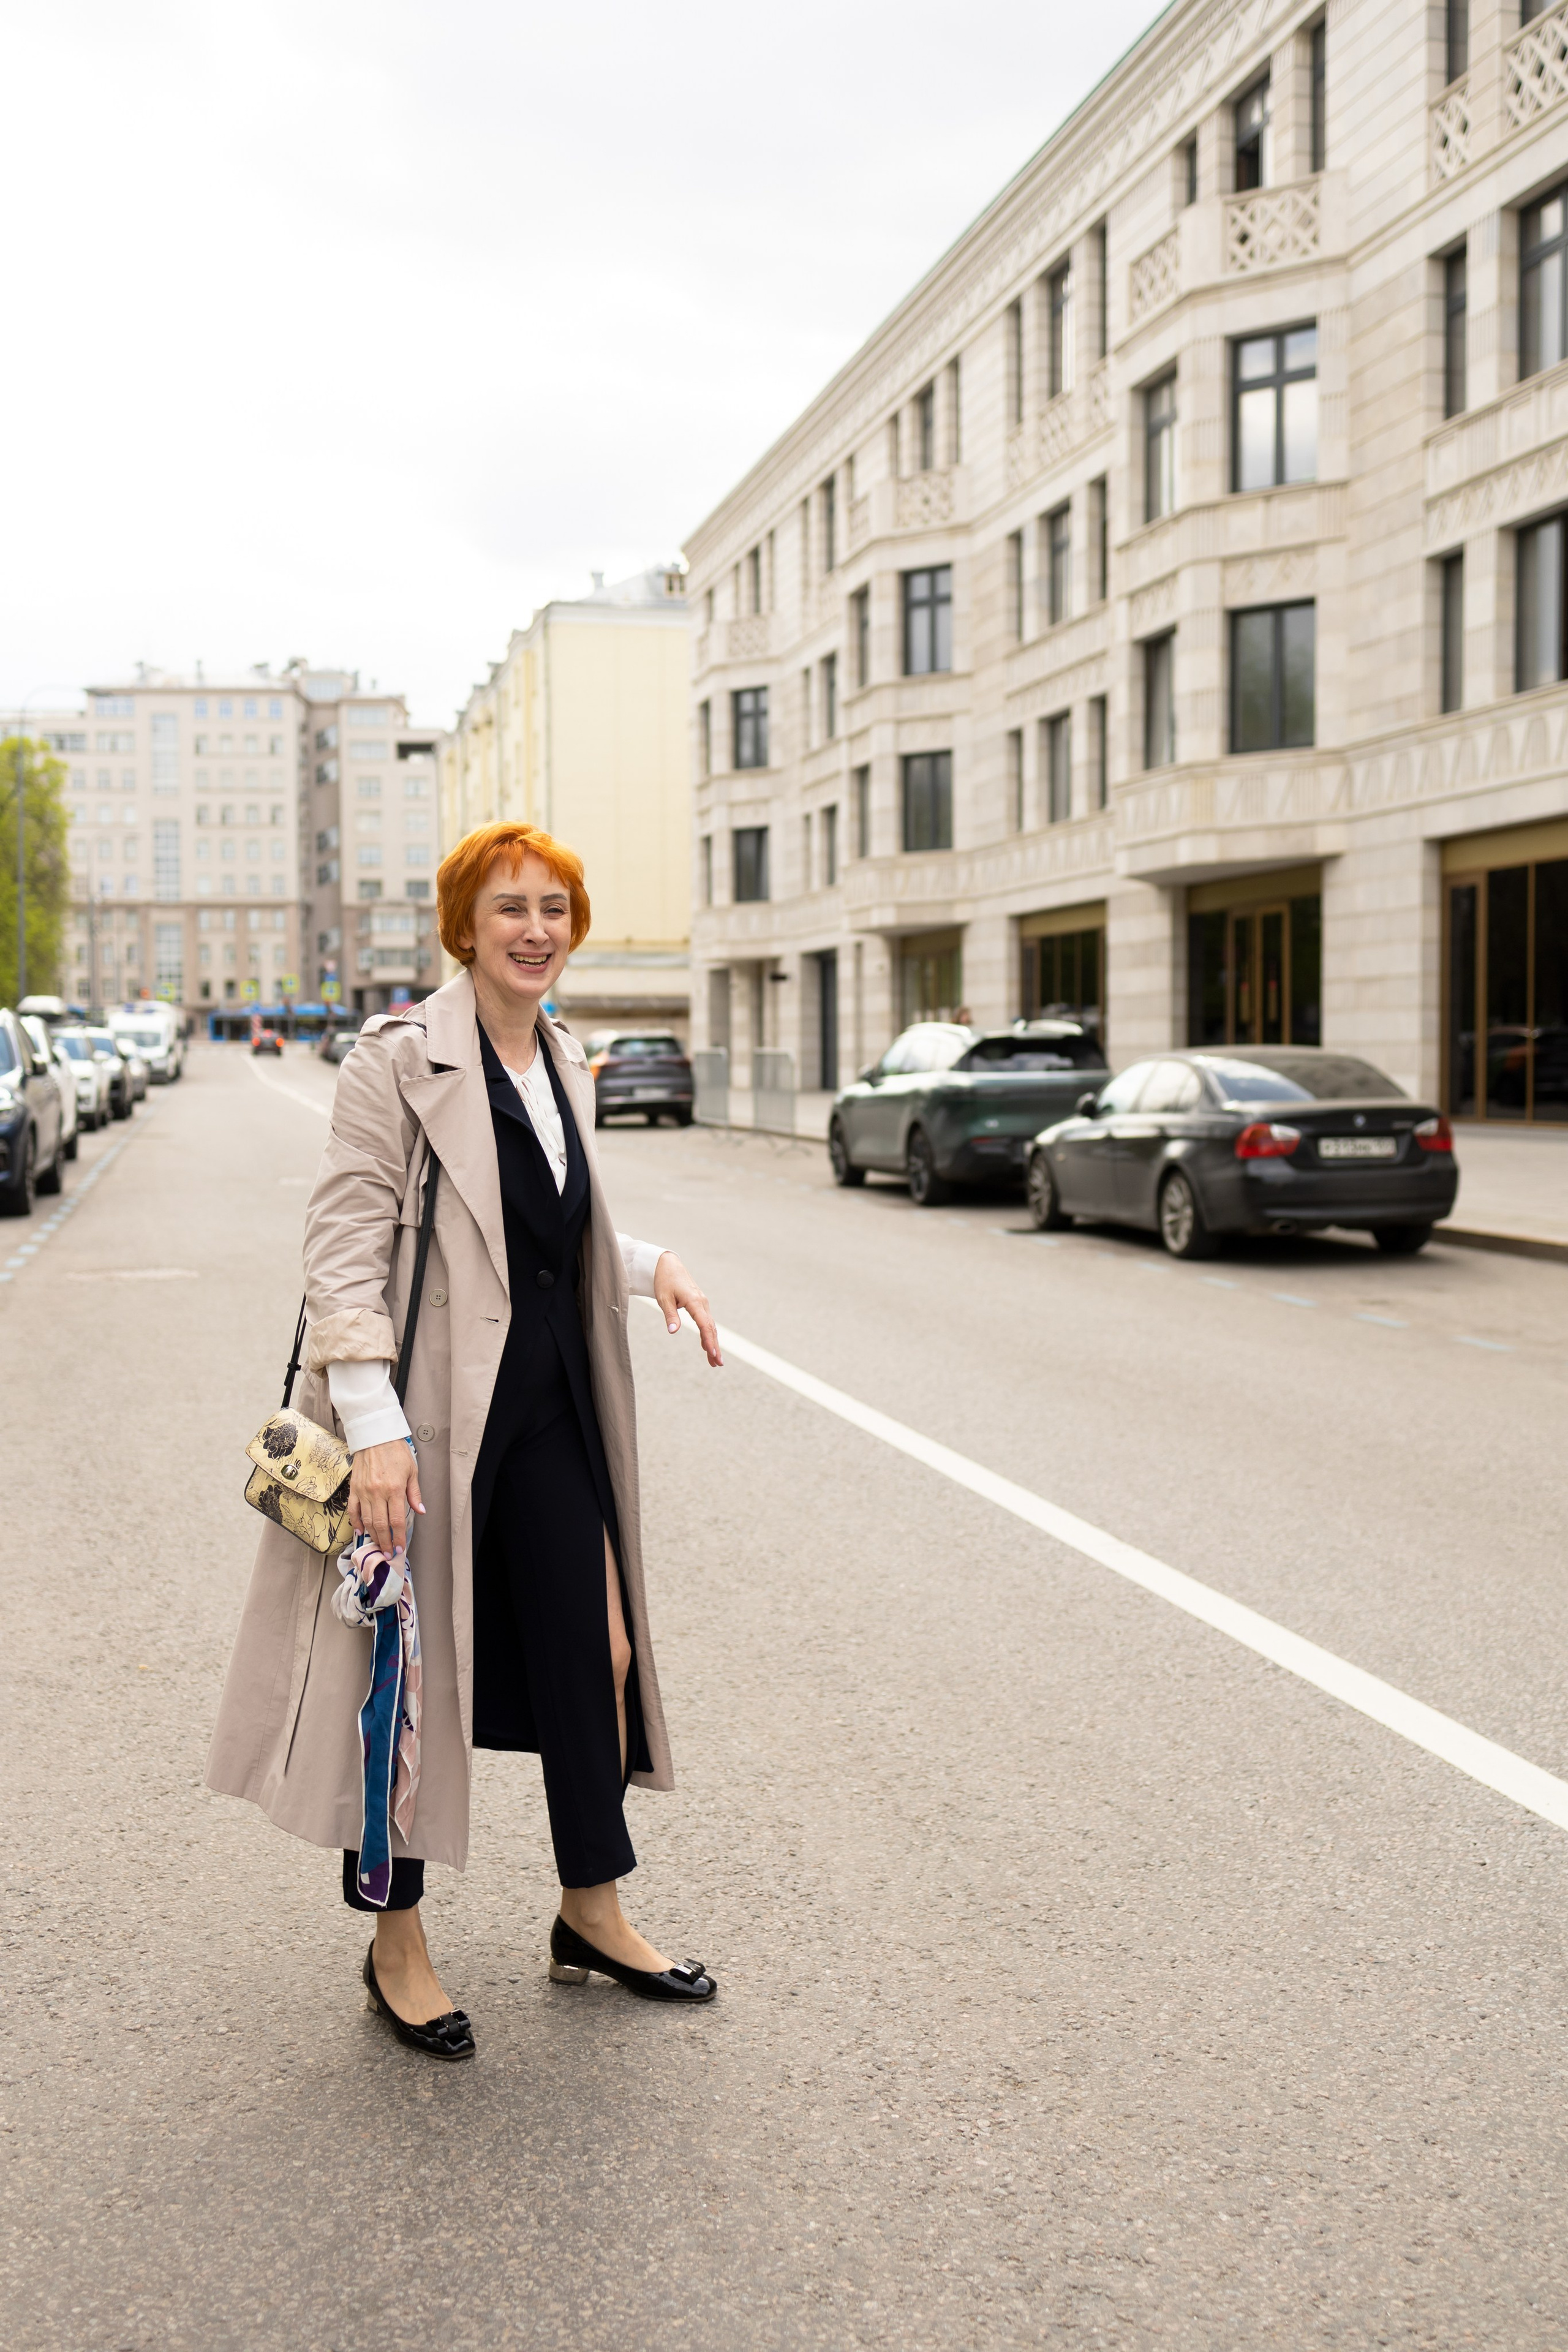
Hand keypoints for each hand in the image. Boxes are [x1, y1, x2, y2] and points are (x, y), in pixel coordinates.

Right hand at [348, 1438, 424, 1555]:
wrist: (375, 1436)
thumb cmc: (395, 1451)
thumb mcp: (411, 1470)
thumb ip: (414, 1493)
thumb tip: (420, 1511)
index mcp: (394, 1489)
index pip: (397, 1520)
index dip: (399, 1537)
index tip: (400, 1547)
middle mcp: (377, 1492)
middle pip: (381, 1525)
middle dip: (386, 1542)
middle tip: (389, 1554)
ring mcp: (363, 1492)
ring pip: (367, 1521)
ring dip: (373, 1536)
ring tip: (378, 1546)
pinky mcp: (354, 1489)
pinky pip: (353, 1510)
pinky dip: (356, 1523)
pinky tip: (360, 1532)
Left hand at [652, 1252, 721, 1367]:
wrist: (667, 1264)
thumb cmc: (664, 1280)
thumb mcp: (664, 1298)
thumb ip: (670, 1315)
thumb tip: (672, 1331)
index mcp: (695, 1301)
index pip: (704, 1324)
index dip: (708, 1340)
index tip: (713, 1354)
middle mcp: (702, 1302)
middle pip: (711, 1328)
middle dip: (714, 1346)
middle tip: (718, 1364)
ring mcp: (702, 1303)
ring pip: (710, 1326)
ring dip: (712, 1343)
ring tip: (714, 1361)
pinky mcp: (699, 1304)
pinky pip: (706, 1322)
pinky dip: (708, 1334)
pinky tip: (707, 1346)